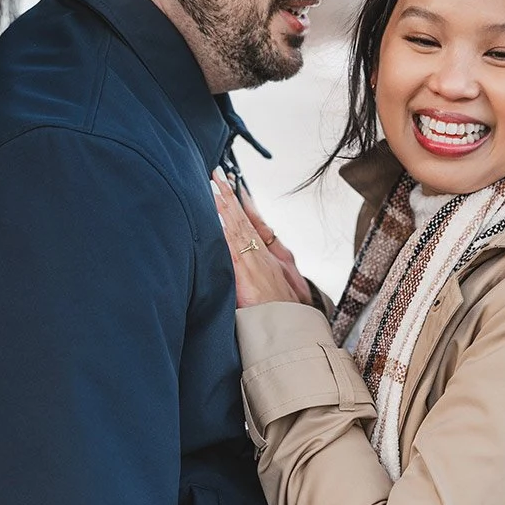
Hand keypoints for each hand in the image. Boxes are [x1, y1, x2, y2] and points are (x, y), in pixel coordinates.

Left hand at [210, 173, 303, 306]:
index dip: (246, 206)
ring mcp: (254, 262)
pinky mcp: (245, 272)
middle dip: (230, 196)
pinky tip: (215, 213)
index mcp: (275, 258)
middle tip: (217, 175)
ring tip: (212, 185)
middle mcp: (265, 256)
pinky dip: (224, 227)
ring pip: (237, 227)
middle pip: (245, 220)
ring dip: (224, 204)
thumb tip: (267, 261)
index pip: (257, 225)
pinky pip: (231, 244)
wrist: (292, 329)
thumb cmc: (290, 313)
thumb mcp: (290, 289)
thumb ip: (276, 274)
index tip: (236, 187)